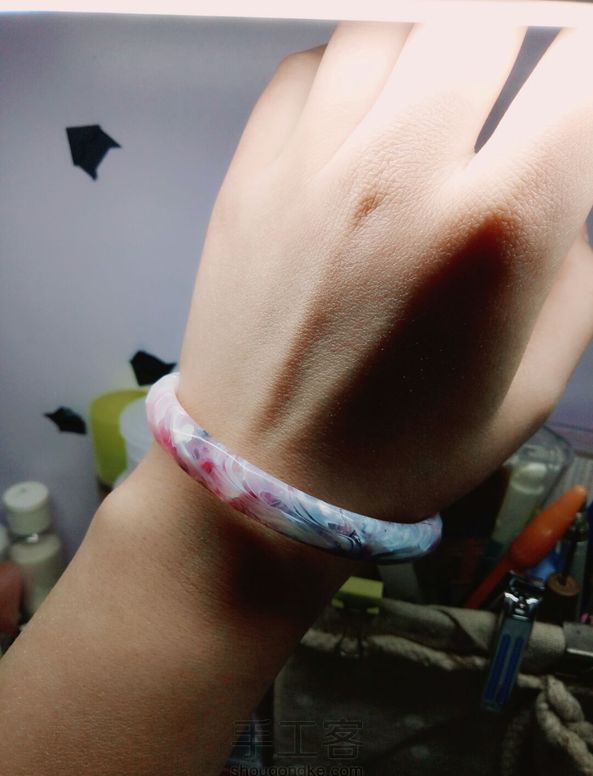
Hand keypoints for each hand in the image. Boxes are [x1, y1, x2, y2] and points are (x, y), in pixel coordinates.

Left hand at [179, 21, 592, 522]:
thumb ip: (574, 275)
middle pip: (479, 20)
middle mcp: (401, 173)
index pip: (577, 70)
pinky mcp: (250, 175)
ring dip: (429, 54)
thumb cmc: (405, 452)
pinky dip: (348, 75)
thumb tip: (565, 201)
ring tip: (433, 107)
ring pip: (390, 26)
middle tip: (508, 98)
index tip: (573, 93)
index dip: (586, 66)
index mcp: (494, 230)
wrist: (269, 483)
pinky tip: (359, 125)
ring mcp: (313, 166)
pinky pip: (309, 67)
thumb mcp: (530, 386)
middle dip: (512, 48)